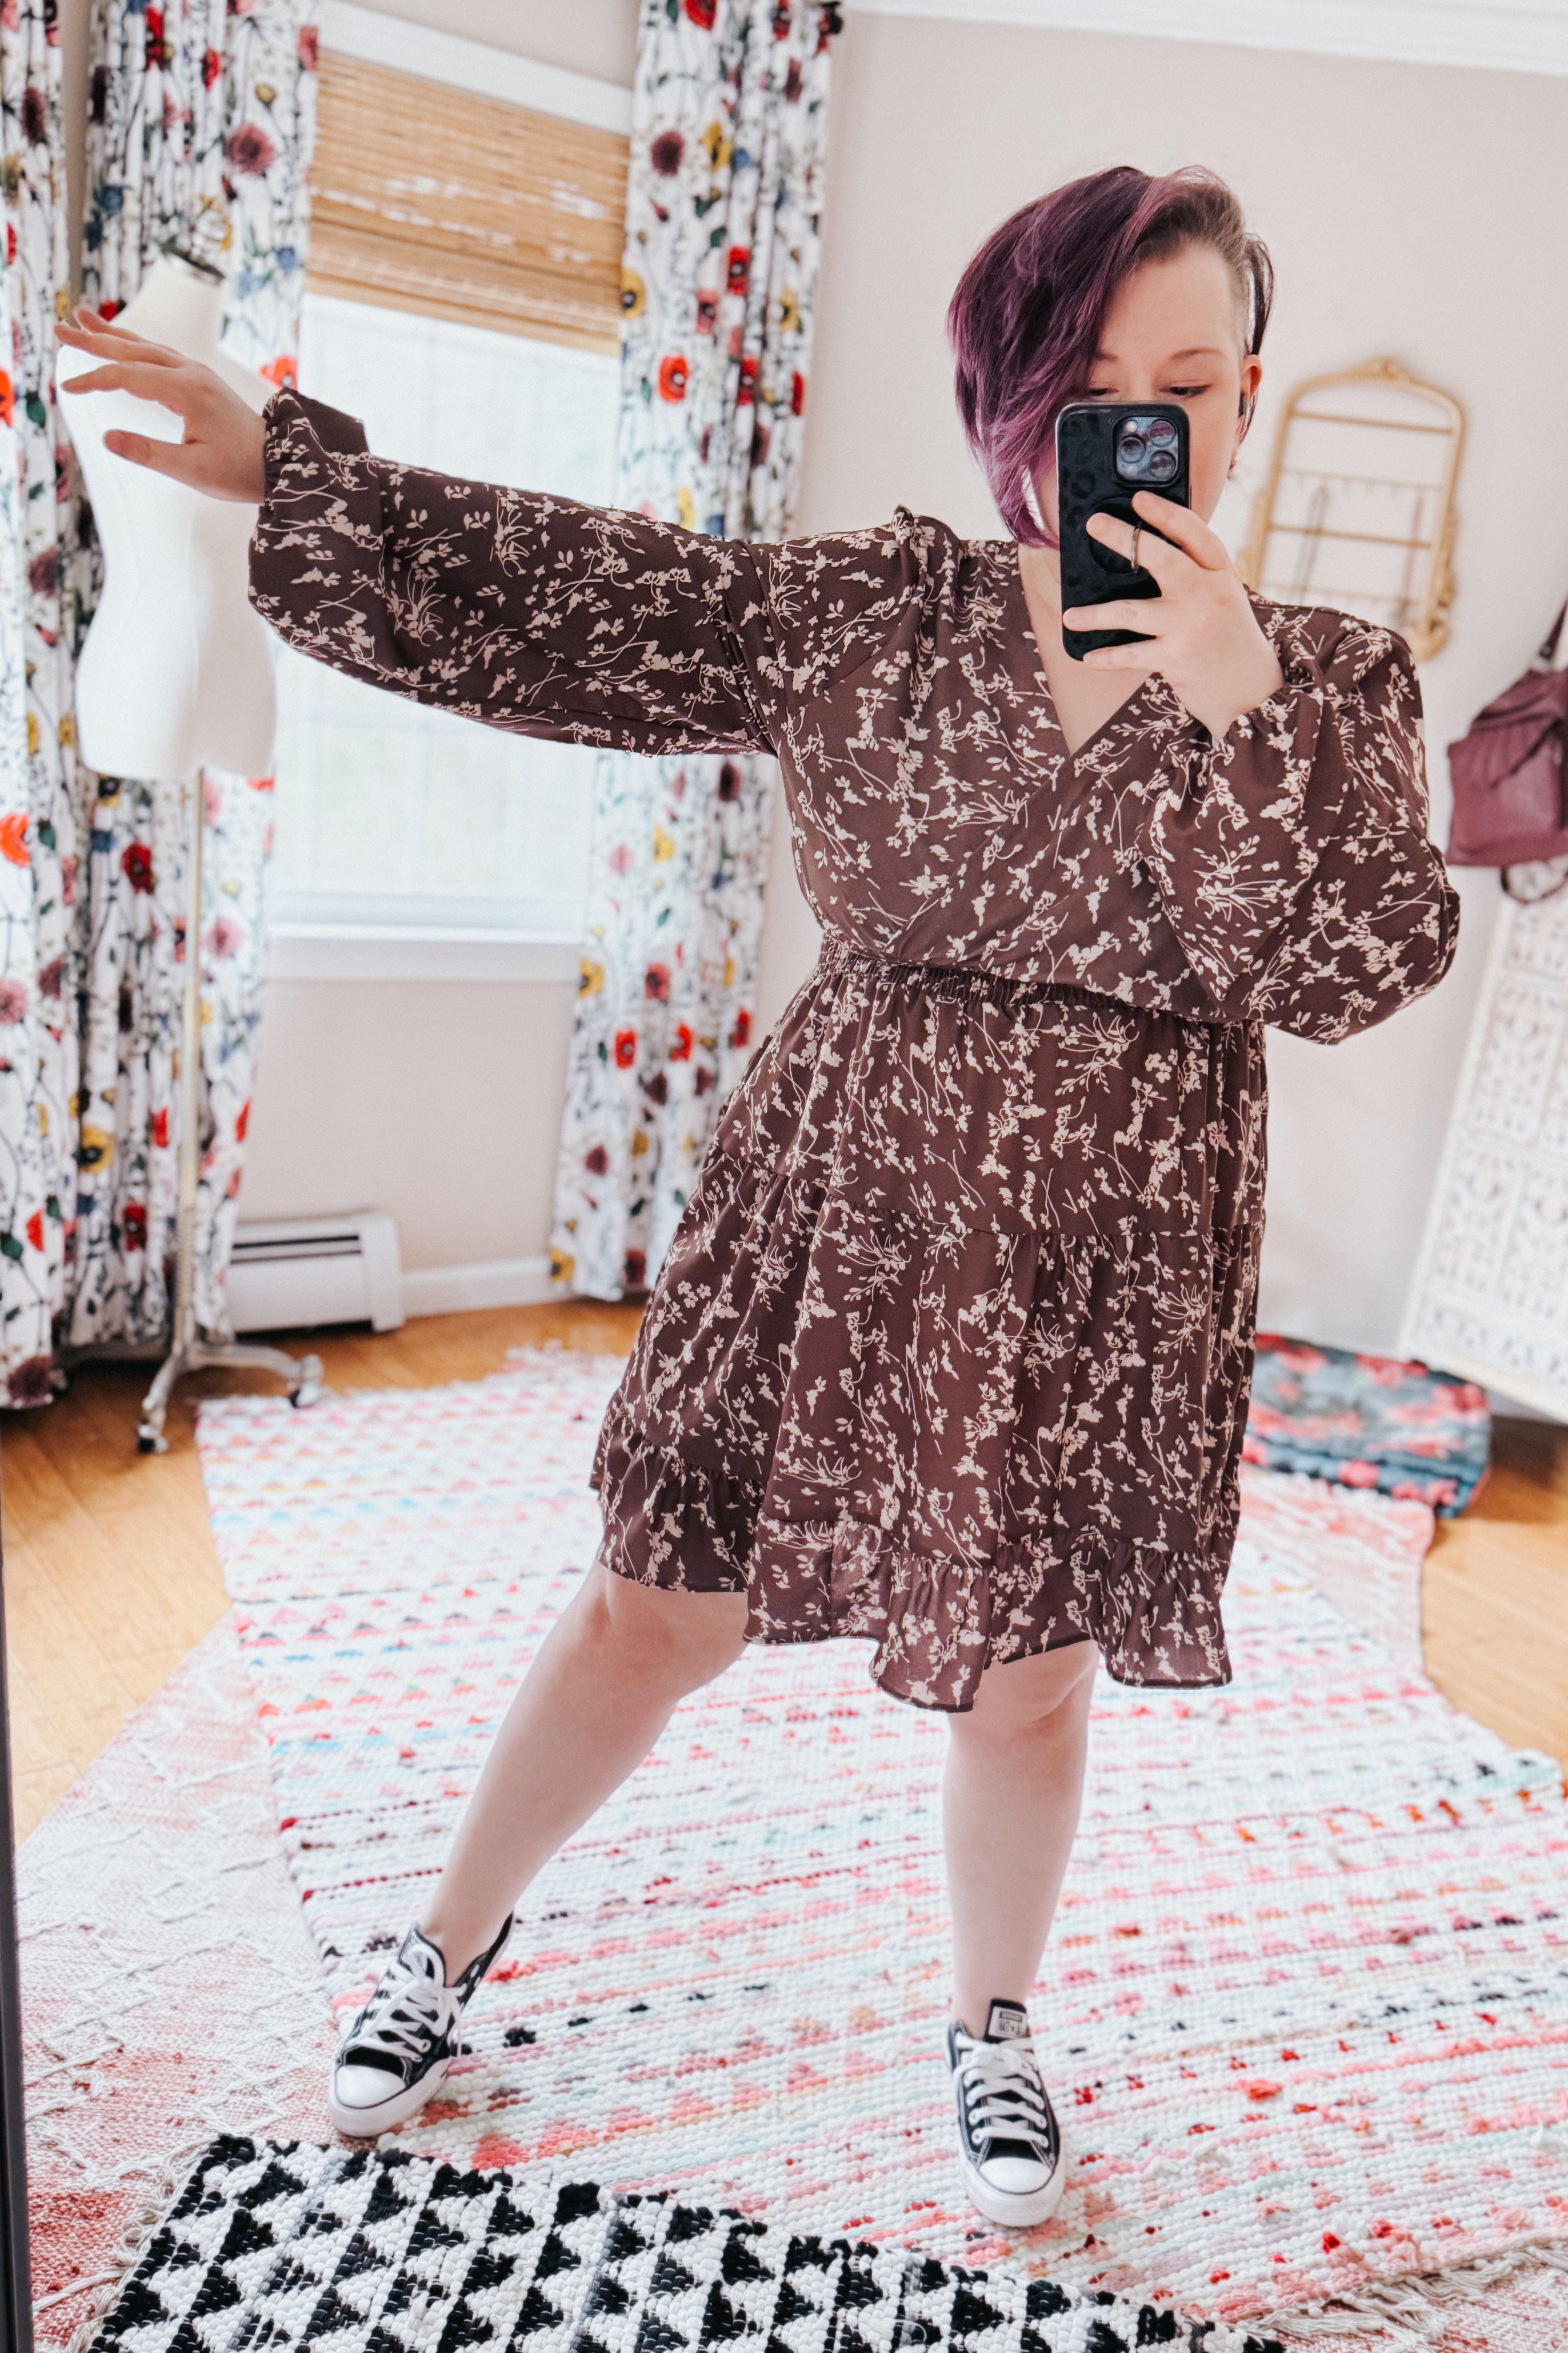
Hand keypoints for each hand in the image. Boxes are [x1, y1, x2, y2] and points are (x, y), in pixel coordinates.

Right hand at [56, 308, 267, 502]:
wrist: (280, 463)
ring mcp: (197, 373)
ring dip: (113, 334)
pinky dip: (136, 344)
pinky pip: (161, 353)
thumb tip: (107, 438)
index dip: (95, 380)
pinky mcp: (201, 380)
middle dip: (94, 340)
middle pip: (133, 351)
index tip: (68, 388)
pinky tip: (124, 342)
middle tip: (60, 328)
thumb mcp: (193, 471)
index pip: (128, 377)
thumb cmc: (239, 471)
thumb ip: (149, 453)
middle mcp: (191, 373)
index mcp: (187, 392)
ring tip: (82, 319)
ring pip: (146, 346)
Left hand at [1062, 491, 1283, 738]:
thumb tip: (1136, 553)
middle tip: (1094, 523)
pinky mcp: (1177, 658)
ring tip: (1069, 616)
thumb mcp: (1220, 596)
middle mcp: (1207, 594)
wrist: (1252, 689)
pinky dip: (1107, 657)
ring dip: (1096, 615)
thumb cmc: (1225, 635)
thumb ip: (1192, 574)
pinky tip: (1088, 657)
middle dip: (1125, 539)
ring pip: (1133, 612)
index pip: (1194, 533)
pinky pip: (1131, 655)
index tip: (1139, 497)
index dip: (1166, 513)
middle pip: (1163, 559)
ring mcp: (1190, 626)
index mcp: (1219, 572)